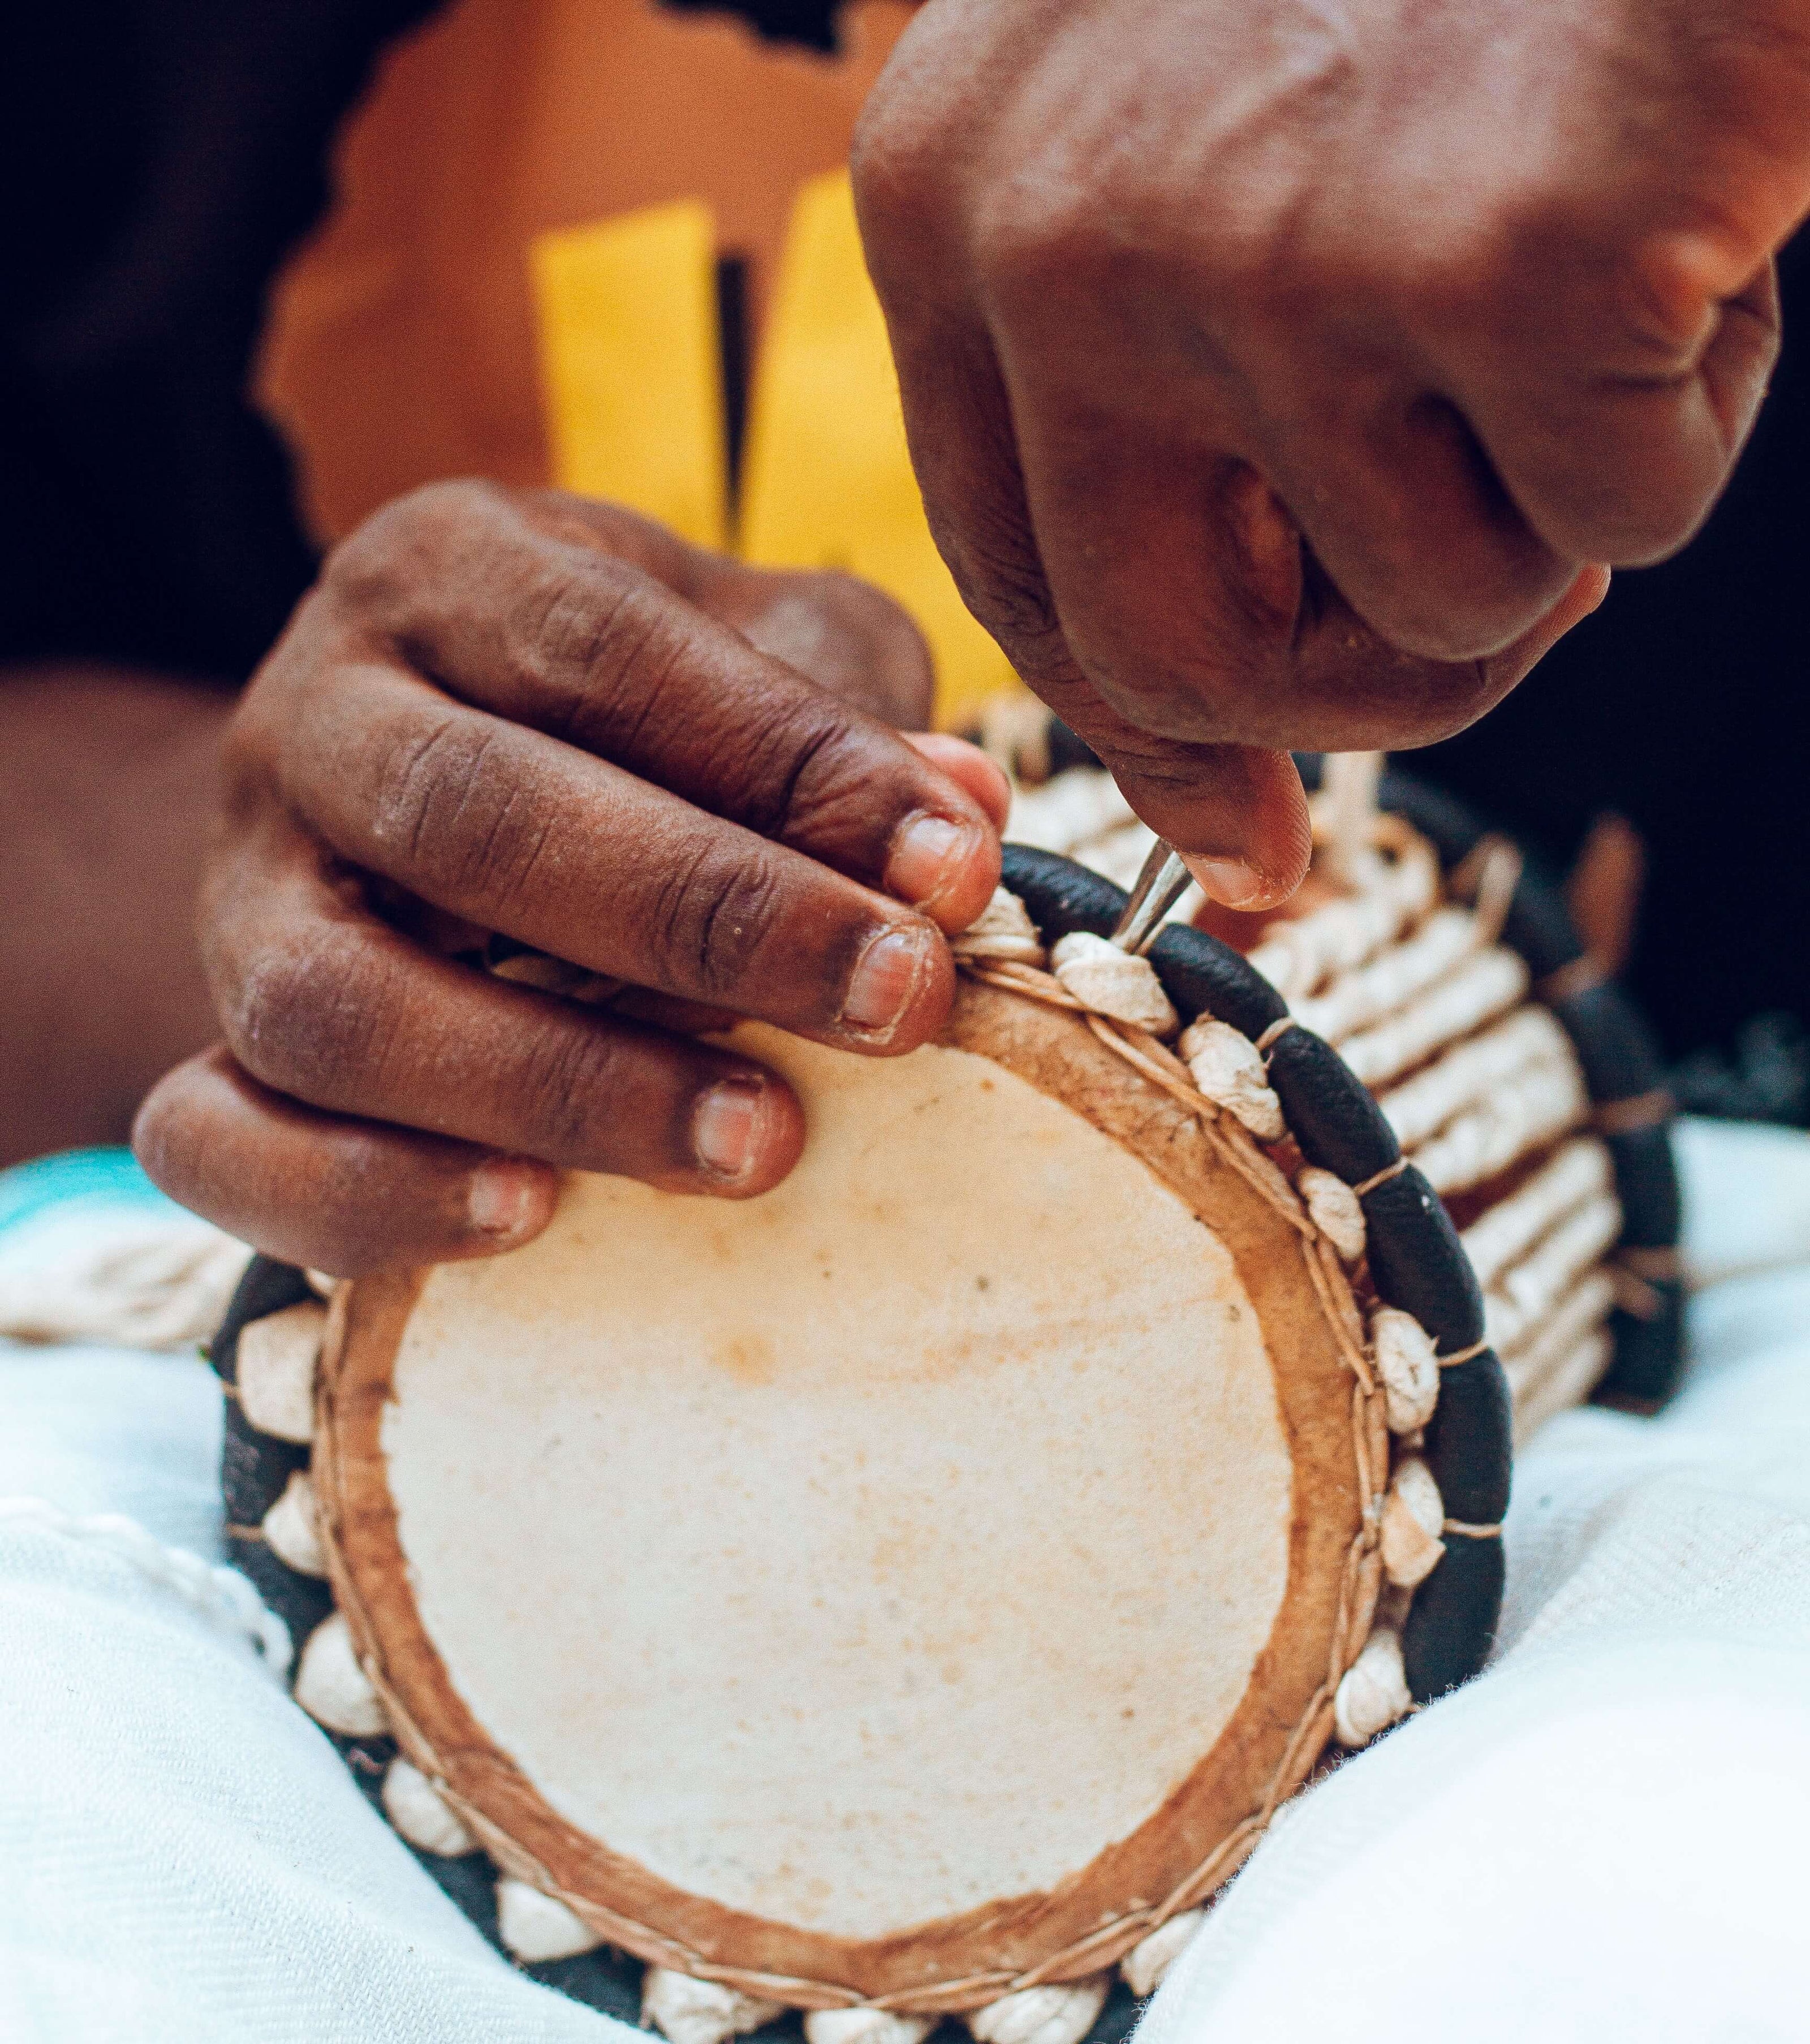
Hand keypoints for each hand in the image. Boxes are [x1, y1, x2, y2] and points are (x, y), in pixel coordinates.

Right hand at [134, 483, 1005, 1274]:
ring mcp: (239, 893)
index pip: (606, 649)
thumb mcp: (747, 649)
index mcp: (446, 574)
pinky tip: (533, 1217)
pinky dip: (367, 1194)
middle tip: (894, 1003)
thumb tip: (961, 813)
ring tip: (762, 1144)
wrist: (429, 773)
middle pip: (468, 814)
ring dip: (561, 1083)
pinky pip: (216, 1141)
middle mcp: (310, 716)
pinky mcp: (202, 1045)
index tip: (954, 868)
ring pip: (333, 1001)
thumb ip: (841, 715)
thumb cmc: (634, 710)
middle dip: (701, 919)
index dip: (788, 762)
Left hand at [854, 0, 1809, 901]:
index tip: (1240, 836)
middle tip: (1498, 611)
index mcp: (953, 202)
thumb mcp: (1193, 150)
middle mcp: (1059, 240)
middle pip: (1176, 655)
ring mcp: (1262, 252)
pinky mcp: (1495, 264)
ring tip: (1606, 293)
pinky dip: (1688, 422)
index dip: (1139, 732)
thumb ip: (1166, 423)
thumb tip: (1224, 773)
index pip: (1009, 577)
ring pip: (1429, 602)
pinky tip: (1697, 233)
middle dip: (1357, 688)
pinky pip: (1612, 522)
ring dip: (1551, 510)